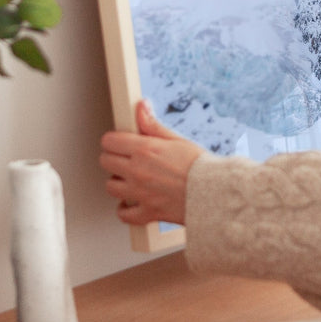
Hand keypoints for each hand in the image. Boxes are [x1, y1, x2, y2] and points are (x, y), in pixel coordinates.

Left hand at [99, 100, 204, 226]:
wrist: (215, 193)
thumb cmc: (200, 166)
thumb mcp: (176, 139)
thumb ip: (153, 125)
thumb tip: (141, 107)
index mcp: (145, 150)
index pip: (110, 141)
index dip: (114, 140)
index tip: (120, 142)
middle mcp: (138, 171)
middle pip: (105, 162)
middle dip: (113, 158)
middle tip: (125, 159)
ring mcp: (140, 193)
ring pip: (110, 187)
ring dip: (118, 182)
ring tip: (130, 179)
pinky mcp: (147, 212)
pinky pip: (124, 214)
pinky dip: (125, 209)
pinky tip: (132, 202)